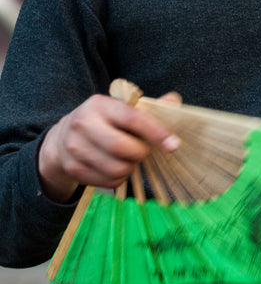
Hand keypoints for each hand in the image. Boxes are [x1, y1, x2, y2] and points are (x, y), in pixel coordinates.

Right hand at [38, 92, 180, 202]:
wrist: (62, 139)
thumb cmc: (102, 121)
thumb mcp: (121, 108)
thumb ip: (149, 106)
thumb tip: (174, 102)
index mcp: (99, 104)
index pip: (132, 118)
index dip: (155, 132)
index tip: (173, 144)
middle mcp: (83, 123)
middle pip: (122, 147)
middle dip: (140, 153)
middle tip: (143, 151)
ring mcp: (75, 147)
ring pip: (116, 168)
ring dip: (130, 168)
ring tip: (128, 159)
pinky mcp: (73, 168)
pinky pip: (108, 181)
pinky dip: (119, 178)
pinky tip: (115, 167)